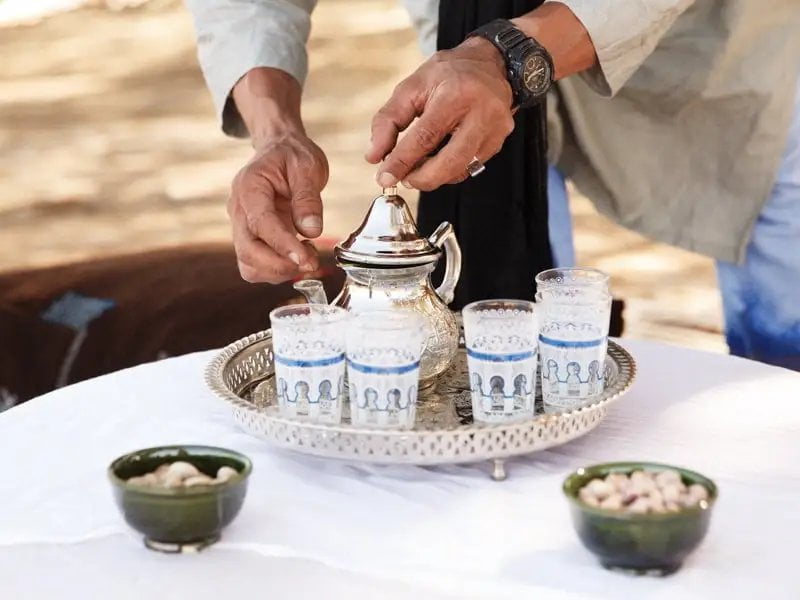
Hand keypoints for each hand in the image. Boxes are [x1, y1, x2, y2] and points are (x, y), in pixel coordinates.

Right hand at [229, 132, 328, 282]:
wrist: (280, 150)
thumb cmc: (292, 156)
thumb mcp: (307, 167)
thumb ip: (308, 199)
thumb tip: (311, 231)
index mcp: (249, 187)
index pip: (261, 224)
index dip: (283, 245)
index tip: (306, 259)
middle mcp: (239, 209)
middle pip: (248, 252)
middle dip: (281, 265)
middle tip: (312, 262)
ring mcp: (242, 226)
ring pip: (249, 264)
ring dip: (279, 271)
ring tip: (307, 254)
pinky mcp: (251, 238)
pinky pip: (256, 265)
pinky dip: (277, 270)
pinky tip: (298, 254)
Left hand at [366, 38, 514, 190]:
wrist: (490, 64)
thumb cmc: (448, 74)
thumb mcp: (412, 86)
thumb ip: (389, 120)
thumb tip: (375, 156)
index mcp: (456, 94)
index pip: (426, 136)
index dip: (402, 161)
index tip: (384, 176)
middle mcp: (482, 112)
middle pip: (450, 161)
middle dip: (421, 178)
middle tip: (402, 179)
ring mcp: (495, 129)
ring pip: (460, 169)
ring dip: (433, 177)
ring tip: (416, 169)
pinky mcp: (498, 141)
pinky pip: (469, 167)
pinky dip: (448, 171)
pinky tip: (437, 161)